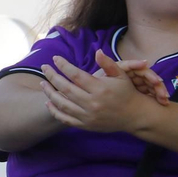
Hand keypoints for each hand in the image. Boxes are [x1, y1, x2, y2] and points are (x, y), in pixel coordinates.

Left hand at [40, 54, 157, 133]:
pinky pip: (65, 119)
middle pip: (65, 88)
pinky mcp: (86, 126)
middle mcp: (93, 103)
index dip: (63, 65)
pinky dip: (54, 111)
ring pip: (62, 104)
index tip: (55, 58)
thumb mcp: (121, 75)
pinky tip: (48, 102)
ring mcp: (88, 116)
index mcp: (100, 89)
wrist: (134, 116)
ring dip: (49, 93)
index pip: (76, 75)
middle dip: (52, 76)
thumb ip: (108, 63)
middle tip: (44, 67)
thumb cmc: (126, 92)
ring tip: (43, 83)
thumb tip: (97, 51)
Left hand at [95, 49, 169, 105]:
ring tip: (165, 100)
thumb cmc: (102, 84)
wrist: (103, 98)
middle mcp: (134, 72)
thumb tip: (99, 51)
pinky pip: (152, 91)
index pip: (138, 67)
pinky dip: (158, 96)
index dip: (146, 71)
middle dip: (157, 84)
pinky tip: (163, 102)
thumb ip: (106, 65)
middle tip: (164, 94)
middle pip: (148, 75)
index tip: (156, 79)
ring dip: (160, 90)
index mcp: (126, 67)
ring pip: (153, 83)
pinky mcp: (142, 89)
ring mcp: (139, 81)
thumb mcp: (105, 75)